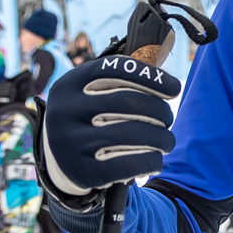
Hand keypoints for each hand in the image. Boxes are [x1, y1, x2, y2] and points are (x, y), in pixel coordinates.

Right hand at [32, 56, 180, 211]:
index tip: (174, 87)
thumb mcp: (91, 93)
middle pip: (130, 102)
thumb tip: (163, 59)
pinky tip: (155, 158)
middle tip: (168, 118)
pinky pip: (130, 164)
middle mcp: (64, 111)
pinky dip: (151, 160)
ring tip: (167, 140)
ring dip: (162, 138)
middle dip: (160, 110)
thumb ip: (121, 77)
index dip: (151, 76)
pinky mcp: (82, 172)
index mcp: (69, 84)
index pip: (115, 68)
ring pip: (135, 134)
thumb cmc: (89, 118)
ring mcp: (70, 143)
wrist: (58, 162)